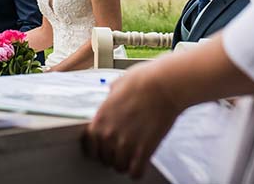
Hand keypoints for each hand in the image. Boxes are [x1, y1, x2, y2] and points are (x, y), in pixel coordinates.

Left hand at [83, 62, 183, 178]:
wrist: (164, 84)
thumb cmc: (143, 79)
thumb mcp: (118, 84)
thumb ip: (111, 95)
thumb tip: (111, 94)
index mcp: (99, 119)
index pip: (88, 147)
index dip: (98, 148)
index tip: (106, 147)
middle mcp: (108, 134)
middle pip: (104, 159)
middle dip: (113, 155)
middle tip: (124, 148)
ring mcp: (125, 144)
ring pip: (119, 167)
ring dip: (126, 163)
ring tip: (134, 155)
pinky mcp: (143, 151)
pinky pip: (135, 173)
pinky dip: (138, 170)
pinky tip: (142, 162)